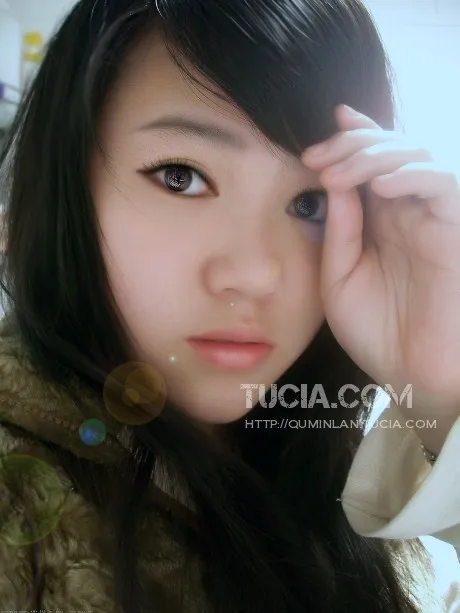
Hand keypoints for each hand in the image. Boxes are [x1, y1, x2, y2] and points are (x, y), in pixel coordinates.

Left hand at [302, 104, 459, 443]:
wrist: (410, 375)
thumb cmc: (375, 332)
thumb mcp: (338, 280)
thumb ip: (339, 232)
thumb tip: (335, 183)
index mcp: (379, 222)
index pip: (370, 165)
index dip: (351, 139)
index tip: (317, 141)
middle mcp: (407, 212)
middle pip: (390, 149)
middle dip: (351, 145)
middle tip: (317, 158)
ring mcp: (432, 218)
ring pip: (418, 155)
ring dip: (375, 154)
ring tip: (340, 172)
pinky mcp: (455, 229)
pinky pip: (444, 184)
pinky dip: (414, 175)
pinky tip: (383, 185)